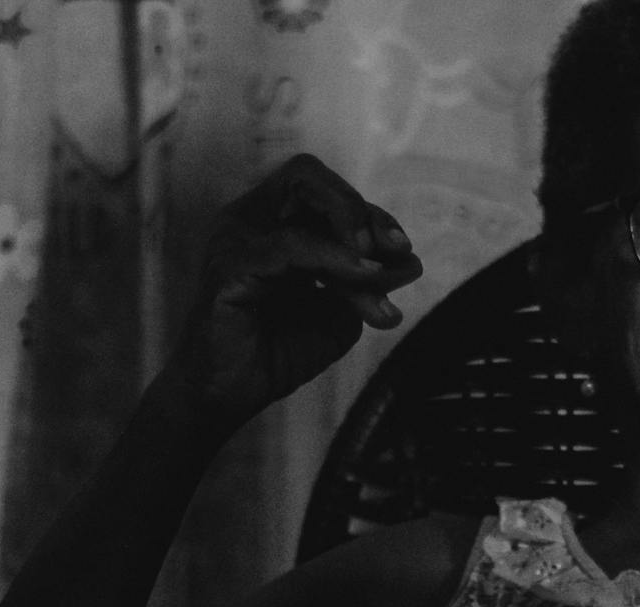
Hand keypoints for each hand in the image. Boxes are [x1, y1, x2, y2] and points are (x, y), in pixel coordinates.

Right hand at [170, 154, 423, 428]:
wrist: (232, 397)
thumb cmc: (276, 352)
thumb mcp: (337, 314)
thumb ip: (368, 283)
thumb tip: (410, 261)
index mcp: (271, 222)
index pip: (324, 191)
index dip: (369, 212)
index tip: (404, 252)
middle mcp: (249, 219)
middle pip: (307, 175)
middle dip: (357, 208)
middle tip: (394, 248)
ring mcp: (235, 237)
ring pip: (302, 204)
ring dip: (353, 241)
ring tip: (382, 277)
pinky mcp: (229, 266)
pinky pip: (290, 246)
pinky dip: (333, 258)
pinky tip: (364, 276)